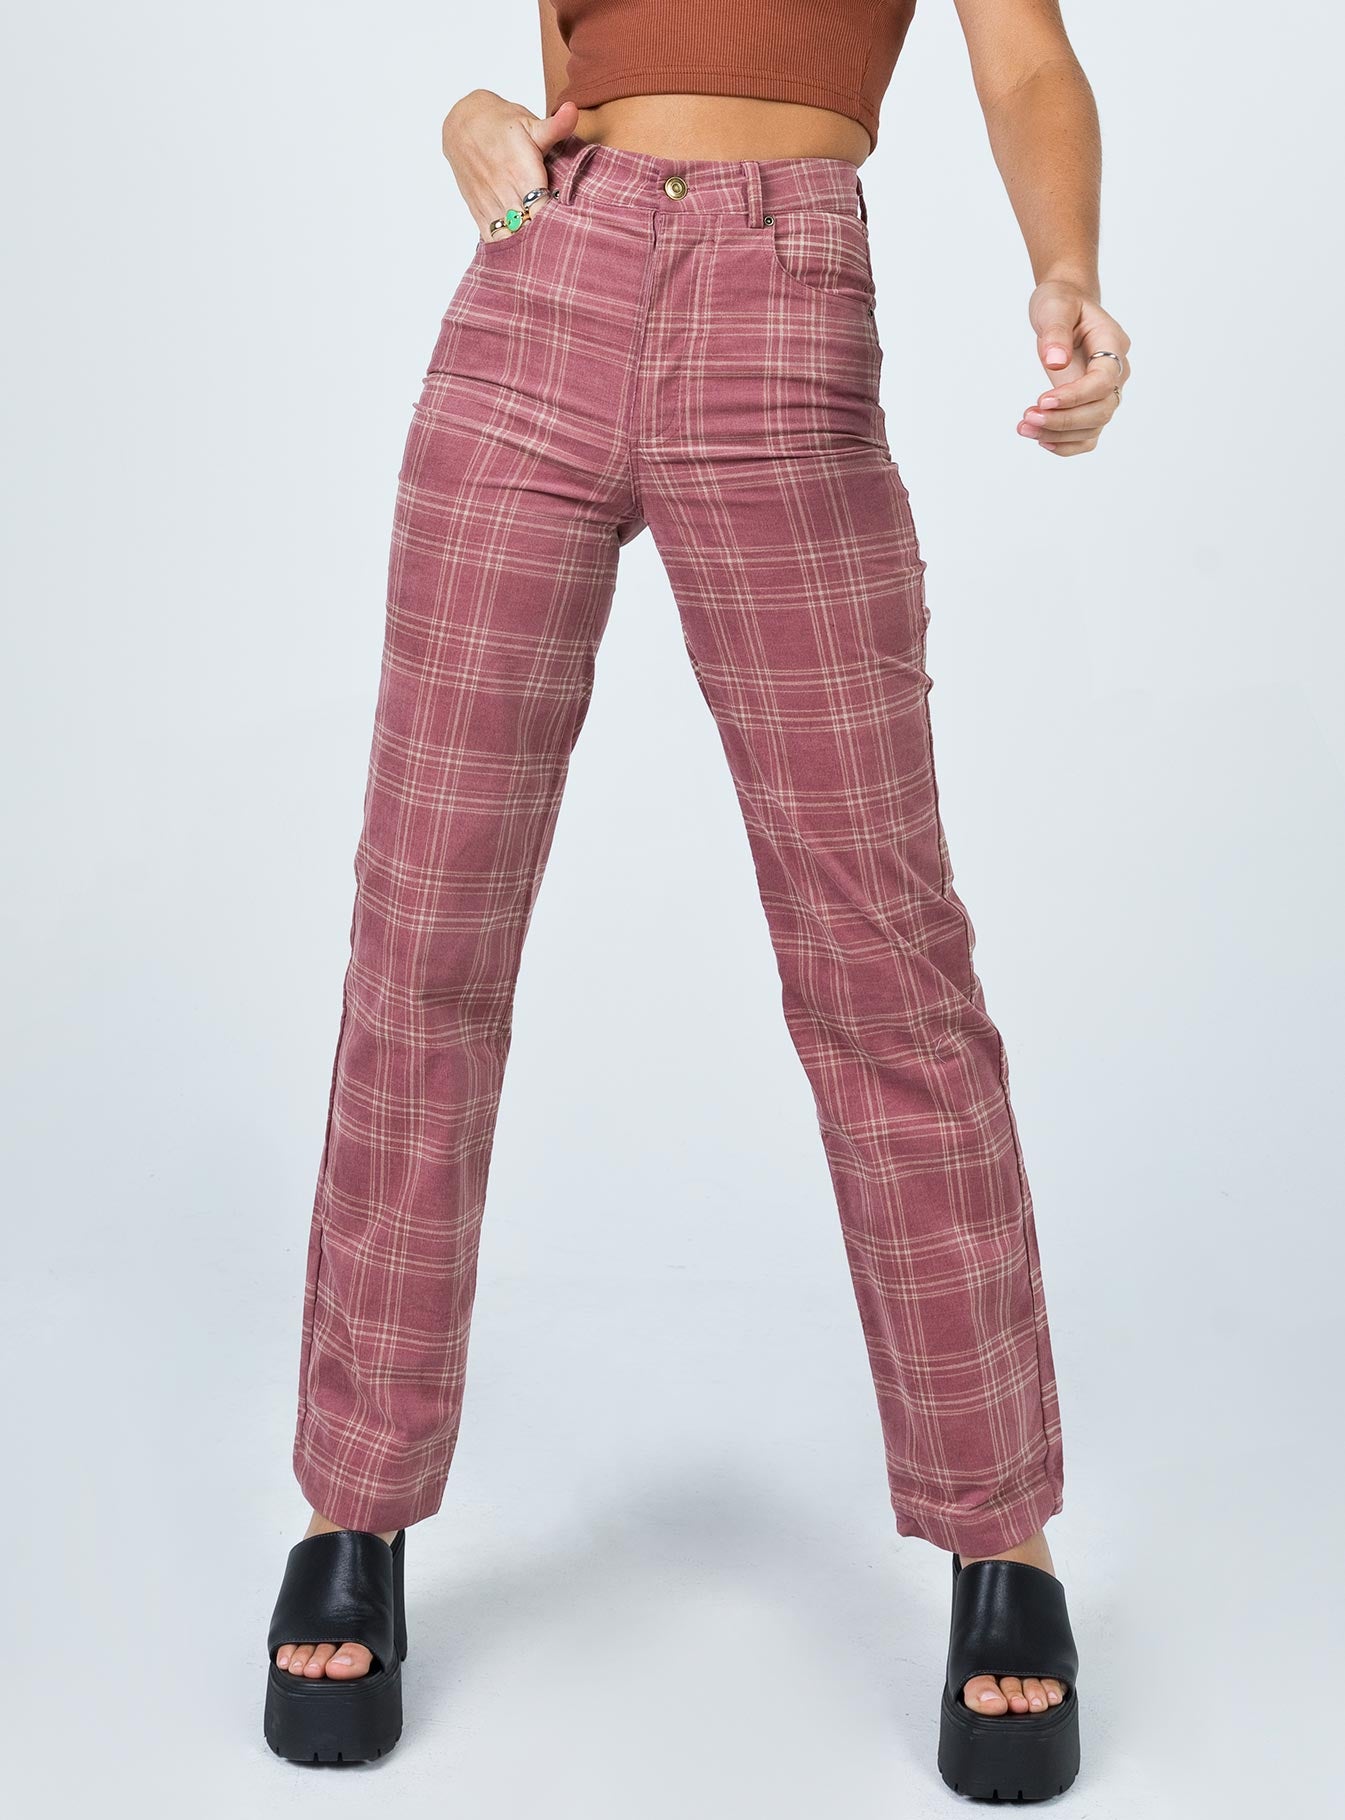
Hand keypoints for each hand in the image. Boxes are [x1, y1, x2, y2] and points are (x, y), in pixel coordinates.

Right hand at [442, 90, 580, 241]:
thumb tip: (573, 110)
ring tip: (546, 252)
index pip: (544, 212)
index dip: (559, 225)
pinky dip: (508, 246)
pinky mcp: (479, 211)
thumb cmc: (501, 124)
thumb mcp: (529, 123)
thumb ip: (555, 126)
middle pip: (530, 231)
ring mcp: (490, 205)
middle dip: (548, 240)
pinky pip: (494, 239)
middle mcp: (505, 193)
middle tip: (564, 247)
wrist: (461, 124)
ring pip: (512, 239)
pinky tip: (523, 249)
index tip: (573, 230)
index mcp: (522, 174)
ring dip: (528, 246)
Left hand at [1017, 279, 1131, 456]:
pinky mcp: (1090, 405)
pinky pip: (1087, 435)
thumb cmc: (1062, 303)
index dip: (1076, 396)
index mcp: (1112, 344)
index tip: (1042, 400)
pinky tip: (1041, 439)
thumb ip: (1056, 332)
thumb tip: (1055, 362)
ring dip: (1058, 435)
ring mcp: (1105, 392)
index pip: (1103, 381)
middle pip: (1102, 410)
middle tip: (1027, 418)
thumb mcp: (1055, 306)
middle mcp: (1116, 372)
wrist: (1065, 308)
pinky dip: (1066, 444)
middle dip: (1064, 420)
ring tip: (1024, 427)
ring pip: (1093, 427)